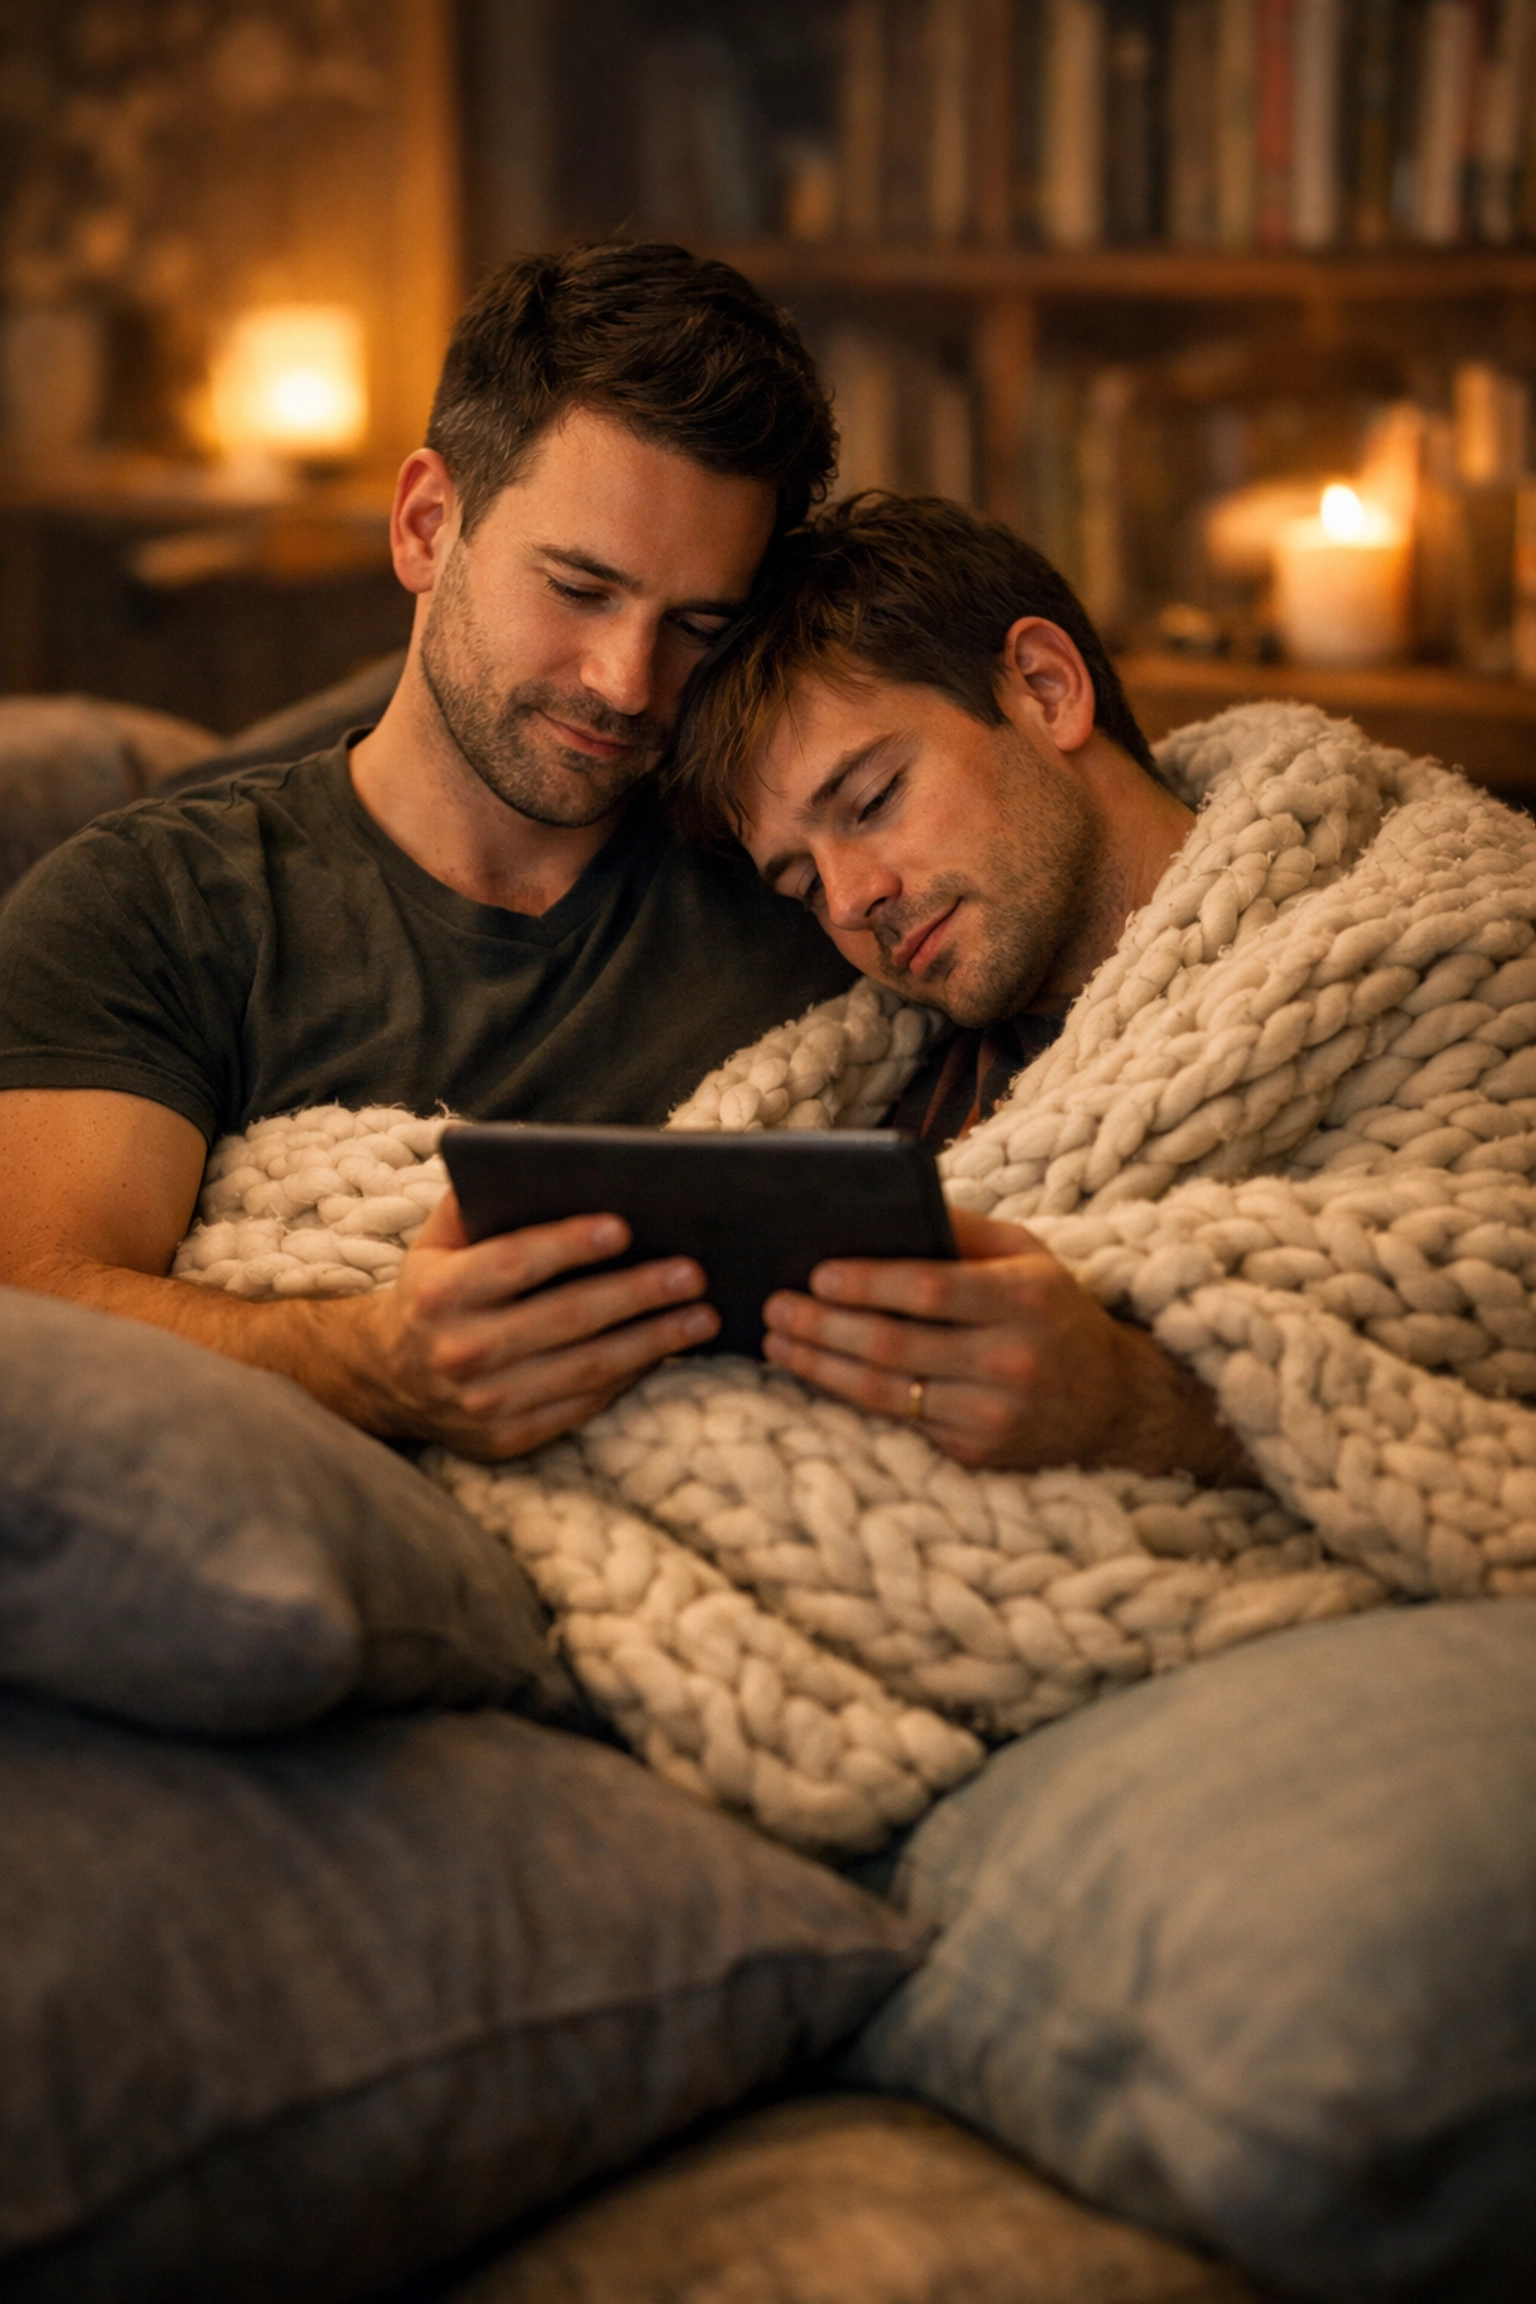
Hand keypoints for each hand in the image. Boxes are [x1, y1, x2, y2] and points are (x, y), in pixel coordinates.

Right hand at [363, 1189, 717, 1458]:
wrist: (391, 1380)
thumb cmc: (434, 1292)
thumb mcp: (435, 1243)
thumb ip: (475, 1201)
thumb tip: (536, 1160)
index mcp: (439, 1294)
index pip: (513, 1263)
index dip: (568, 1244)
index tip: (623, 1226)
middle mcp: (458, 1352)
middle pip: (565, 1319)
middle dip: (636, 1293)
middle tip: (693, 1273)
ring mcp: (484, 1403)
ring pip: (586, 1369)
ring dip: (652, 1342)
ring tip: (702, 1317)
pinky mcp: (509, 1438)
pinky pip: (583, 1405)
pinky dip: (630, 1378)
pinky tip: (666, 1352)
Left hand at [762, 1208, 1253, 1482]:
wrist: (1115, 1401)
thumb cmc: (1054, 1310)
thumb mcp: (1026, 1254)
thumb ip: (962, 1229)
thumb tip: (884, 1204)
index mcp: (1024, 1300)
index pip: (929, 1291)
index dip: (867, 1284)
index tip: (817, 1274)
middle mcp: (1010, 1362)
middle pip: (895, 1347)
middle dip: (824, 1327)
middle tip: (775, 1306)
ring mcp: (993, 1417)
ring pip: (886, 1394)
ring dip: (820, 1368)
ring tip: (778, 1341)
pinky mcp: (977, 1454)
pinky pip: (900, 1422)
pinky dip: (850, 1398)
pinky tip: (816, 1373)